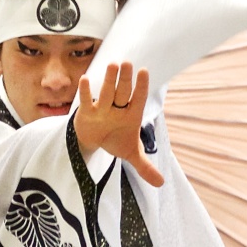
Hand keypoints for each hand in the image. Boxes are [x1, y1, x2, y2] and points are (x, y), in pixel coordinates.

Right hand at [72, 61, 164, 186]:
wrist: (95, 141)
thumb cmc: (115, 139)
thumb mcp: (131, 153)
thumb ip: (145, 166)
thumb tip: (161, 183)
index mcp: (131, 115)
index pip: (138, 99)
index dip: (142, 87)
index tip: (144, 72)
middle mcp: (117, 109)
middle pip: (122, 93)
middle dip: (125, 80)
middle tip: (128, 64)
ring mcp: (102, 109)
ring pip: (106, 94)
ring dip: (109, 81)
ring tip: (113, 65)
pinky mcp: (87, 113)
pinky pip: (86, 101)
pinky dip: (85, 92)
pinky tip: (85, 79)